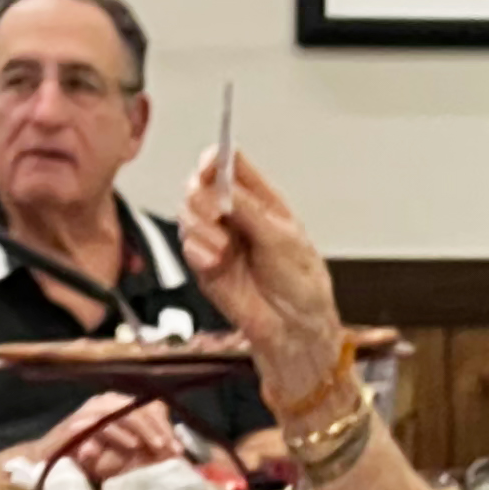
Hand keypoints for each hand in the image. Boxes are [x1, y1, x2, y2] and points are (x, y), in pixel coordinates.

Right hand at [40, 392, 180, 482]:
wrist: (49, 463)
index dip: (165, 426)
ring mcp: (89, 411)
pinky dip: (118, 435)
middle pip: (139, 408)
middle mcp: (105, 402)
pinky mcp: (75, 424)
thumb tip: (176, 451)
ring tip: (157, 446)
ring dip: (143, 430)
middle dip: (159, 429)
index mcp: (119, 405)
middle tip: (171, 449)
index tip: (178, 448)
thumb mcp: (125, 454)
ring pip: (123, 413)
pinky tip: (132, 445)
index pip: (149, 407)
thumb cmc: (90, 458)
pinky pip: (100, 425)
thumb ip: (146, 448)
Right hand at [178, 150, 343, 399]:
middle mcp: (236, 215)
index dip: (215, 160)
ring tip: (222, 249)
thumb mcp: (281, 239)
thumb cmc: (301, 284)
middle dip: (201, 197)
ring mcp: (218, 239)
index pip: (229, 165)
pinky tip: (215, 261)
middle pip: (199, 186)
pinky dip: (198, 251)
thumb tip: (224, 185)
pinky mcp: (204, 264)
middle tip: (215, 214)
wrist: (293, 328)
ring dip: (200, 227)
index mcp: (261, 200)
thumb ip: (249, 210)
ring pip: (188, 214)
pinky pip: (187, 246)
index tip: (209, 167)